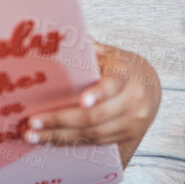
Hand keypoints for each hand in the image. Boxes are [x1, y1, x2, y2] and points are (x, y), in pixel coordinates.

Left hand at [23, 42, 159, 158]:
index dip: (98, 94)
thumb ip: (88, 51)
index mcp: (127, 76)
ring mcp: (132, 123)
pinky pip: (94, 142)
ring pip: (92, 133)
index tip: (82, 101)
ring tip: (32, 135)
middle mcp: (134, 102)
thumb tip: (59, 41)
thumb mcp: (110, 54)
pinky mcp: (126, 138)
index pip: (112, 85)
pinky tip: (49, 140)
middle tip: (33, 122)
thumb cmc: (123, 68)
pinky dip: (70, 142)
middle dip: (61, 120)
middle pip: (95, 116)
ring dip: (59, 136)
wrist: (152, 88)